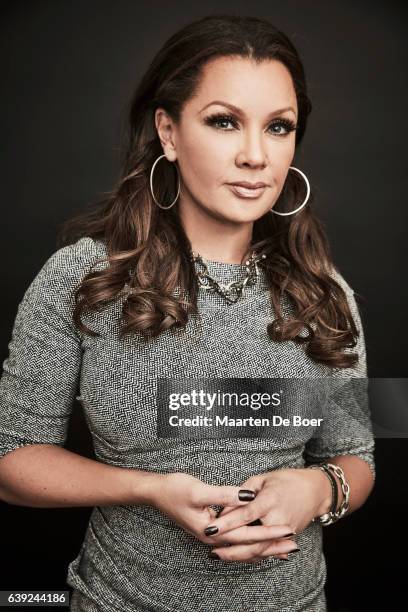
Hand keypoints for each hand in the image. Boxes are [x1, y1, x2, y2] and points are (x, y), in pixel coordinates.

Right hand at [149, 472, 294, 545]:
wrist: (156, 492)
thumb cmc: (175, 489)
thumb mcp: (200, 490)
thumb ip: (225, 495)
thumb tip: (249, 497)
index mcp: (212, 530)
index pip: (247, 536)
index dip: (269, 533)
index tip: (288, 530)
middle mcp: (213, 537)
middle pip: (248, 546)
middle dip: (272, 545)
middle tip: (294, 545)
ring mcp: (212, 535)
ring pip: (244, 546)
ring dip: (265, 546)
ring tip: (285, 548)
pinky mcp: (212, 529)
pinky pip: (237, 540)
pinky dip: (252, 542)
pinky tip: (262, 542)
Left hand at [203, 468, 329, 562]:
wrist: (315, 491)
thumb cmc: (286, 480)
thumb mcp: (263, 479)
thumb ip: (243, 492)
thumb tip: (226, 508)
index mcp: (270, 500)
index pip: (245, 514)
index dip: (227, 523)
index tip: (211, 529)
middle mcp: (278, 518)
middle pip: (252, 539)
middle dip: (231, 548)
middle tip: (212, 551)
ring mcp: (285, 531)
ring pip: (260, 549)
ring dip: (240, 555)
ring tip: (220, 556)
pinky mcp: (289, 538)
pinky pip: (268, 549)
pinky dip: (253, 555)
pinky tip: (238, 557)